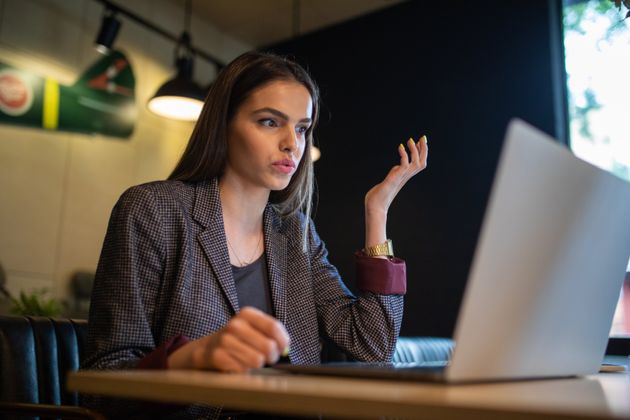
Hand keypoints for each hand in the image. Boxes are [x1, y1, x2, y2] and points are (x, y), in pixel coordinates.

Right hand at [167, 306, 289, 372]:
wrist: (206, 349)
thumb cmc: (236, 340)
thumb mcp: (252, 329)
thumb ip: (271, 334)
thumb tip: (285, 348)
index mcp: (247, 314)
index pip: (274, 327)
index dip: (282, 341)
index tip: (282, 349)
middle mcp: (235, 325)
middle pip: (268, 346)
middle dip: (271, 357)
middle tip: (266, 358)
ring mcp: (225, 340)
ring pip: (257, 360)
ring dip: (257, 365)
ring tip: (250, 361)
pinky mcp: (218, 357)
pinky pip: (243, 370)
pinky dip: (244, 371)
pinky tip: (238, 365)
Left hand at [365, 136, 427, 214]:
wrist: (374, 204)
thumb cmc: (379, 194)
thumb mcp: (389, 179)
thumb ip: (394, 173)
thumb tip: (397, 167)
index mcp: (405, 177)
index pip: (419, 163)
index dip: (422, 153)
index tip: (420, 141)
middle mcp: (406, 177)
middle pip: (422, 162)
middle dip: (424, 149)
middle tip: (423, 137)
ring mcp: (401, 178)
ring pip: (416, 163)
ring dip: (415, 150)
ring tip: (409, 140)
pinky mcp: (395, 178)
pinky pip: (404, 164)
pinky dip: (404, 154)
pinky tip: (400, 147)